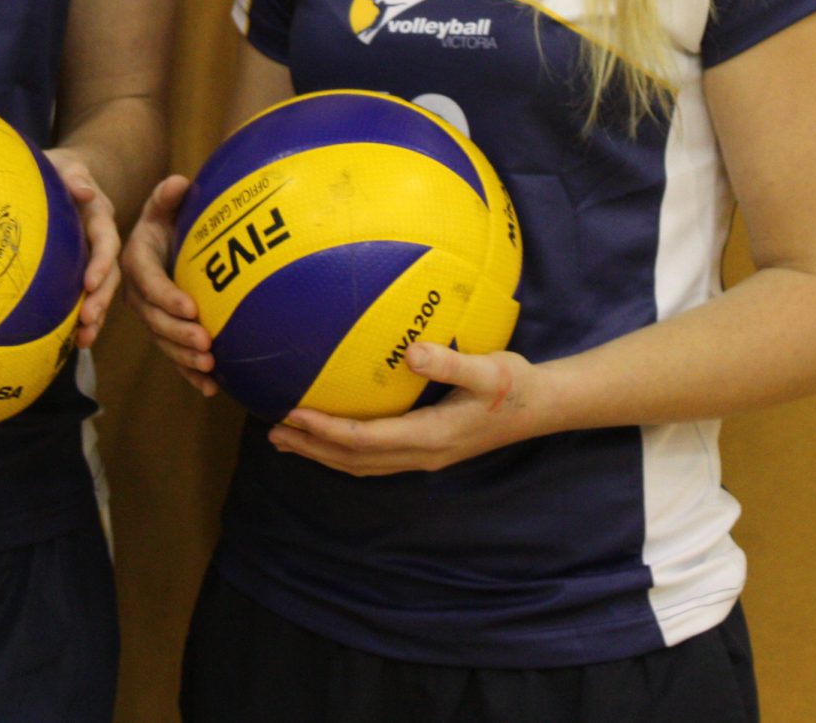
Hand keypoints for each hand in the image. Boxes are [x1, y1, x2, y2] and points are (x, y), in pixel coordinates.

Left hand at [43, 149, 121, 348]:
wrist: (58, 173)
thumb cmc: (56, 166)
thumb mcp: (64, 164)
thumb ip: (74, 175)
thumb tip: (84, 190)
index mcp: (99, 214)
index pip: (106, 239)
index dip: (101, 262)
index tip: (89, 283)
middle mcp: (100, 238)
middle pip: (110, 272)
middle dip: (101, 298)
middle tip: (87, 320)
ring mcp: (92, 255)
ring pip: (102, 289)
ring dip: (96, 315)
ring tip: (83, 340)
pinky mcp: (81, 268)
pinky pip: (87, 295)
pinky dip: (83, 316)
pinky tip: (74, 339)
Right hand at [118, 173, 217, 395]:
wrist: (159, 239)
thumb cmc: (166, 217)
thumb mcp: (164, 204)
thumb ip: (168, 196)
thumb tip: (178, 183)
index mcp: (136, 261)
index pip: (150, 282)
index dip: (168, 297)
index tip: (192, 308)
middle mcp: (137, 292)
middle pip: (155, 319)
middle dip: (179, 334)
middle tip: (206, 344)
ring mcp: (150, 315)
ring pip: (163, 341)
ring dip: (185, 357)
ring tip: (210, 367)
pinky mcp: (163, 330)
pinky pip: (173, 355)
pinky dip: (189, 373)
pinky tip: (210, 388)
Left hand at [267, 344, 547, 474]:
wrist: (543, 406)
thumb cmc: (514, 383)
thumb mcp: (487, 368)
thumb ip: (449, 362)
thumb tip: (412, 352)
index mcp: (430, 436)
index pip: (364, 439)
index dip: (325, 429)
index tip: (292, 414)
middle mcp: (422, 455)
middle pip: (354, 459)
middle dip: (312, 447)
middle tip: (272, 432)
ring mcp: (424, 457)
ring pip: (362, 464)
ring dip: (323, 453)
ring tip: (288, 439)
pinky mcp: (428, 450)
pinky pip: (375, 458)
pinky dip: (344, 450)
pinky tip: (330, 435)